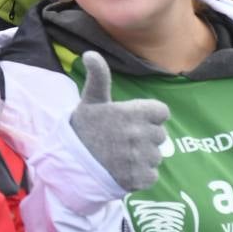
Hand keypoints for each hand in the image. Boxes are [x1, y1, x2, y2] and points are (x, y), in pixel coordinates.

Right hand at [69, 51, 169, 191]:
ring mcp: (142, 158)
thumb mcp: (91, 101)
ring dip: (142, 156)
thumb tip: (90, 53)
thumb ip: (99, 77)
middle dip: (144, 137)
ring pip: (155, 156)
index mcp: (133, 113)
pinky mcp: (141, 178)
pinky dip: (139, 174)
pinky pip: (151, 174)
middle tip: (121, 138)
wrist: (71, 163)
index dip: (149, 116)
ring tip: (120, 155)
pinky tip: (122, 168)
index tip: (132, 119)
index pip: (161, 112)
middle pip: (159, 135)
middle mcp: (142, 135)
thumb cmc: (84, 128)